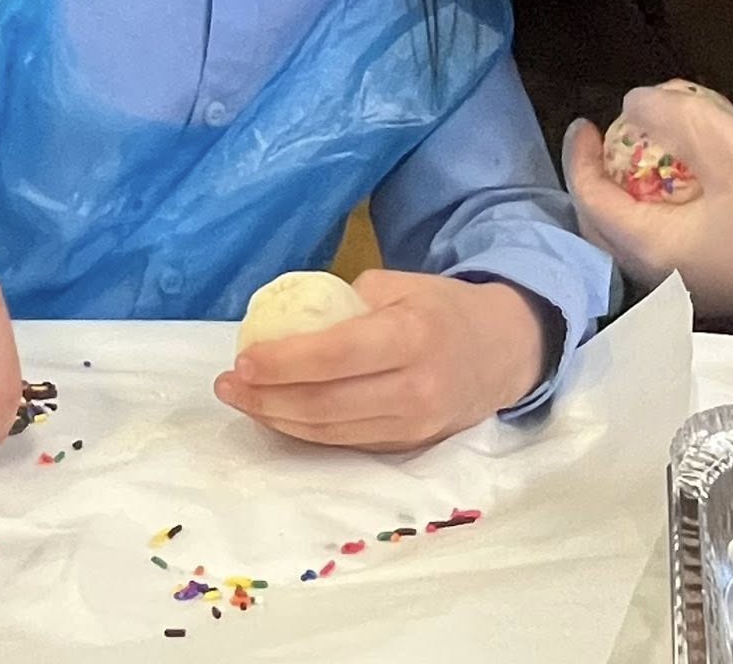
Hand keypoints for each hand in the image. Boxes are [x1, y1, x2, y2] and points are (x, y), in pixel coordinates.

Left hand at [212, 270, 548, 451]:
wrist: (504, 351)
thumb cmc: (443, 309)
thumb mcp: (402, 285)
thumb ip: (348, 302)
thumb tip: (288, 322)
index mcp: (412, 335)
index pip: (336, 356)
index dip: (283, 362)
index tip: (242, 359)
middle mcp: (415, 387)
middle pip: (326, 404)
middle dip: (267, 398)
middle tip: (228, 384)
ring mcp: (413, 424)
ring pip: (331, 431)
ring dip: (277, 419)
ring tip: (242, 400)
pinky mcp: (409, 446)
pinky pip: (346, 443)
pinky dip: (305, 432)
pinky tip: (278, 415)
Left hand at [564, 82, 732, 317]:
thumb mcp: (729, 148)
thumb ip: (673, 119)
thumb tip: (632, 103)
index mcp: (653, 250)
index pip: (591, 201)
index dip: (579, 158)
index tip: (584, 121)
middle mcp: (661, 277)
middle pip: (602, 228)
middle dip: (594, 182)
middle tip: (603, 141)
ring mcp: (691, 287)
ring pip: (631, 241)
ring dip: (624, 200)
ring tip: (636, 157)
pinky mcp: (718, 285)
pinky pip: (663, 245)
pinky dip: (655, 214)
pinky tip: (680, 185)